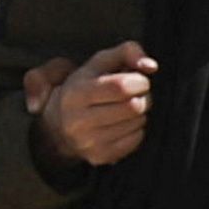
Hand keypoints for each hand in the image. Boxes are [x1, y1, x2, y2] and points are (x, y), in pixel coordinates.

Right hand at [31, 42, 156, 170]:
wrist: (58, 125)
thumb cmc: (85, 86)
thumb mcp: (99, 61)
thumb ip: (127, 51)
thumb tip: (150, 66)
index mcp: (76, 93)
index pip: (121, 87)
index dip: (139, 81)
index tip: (138, 80)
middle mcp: (78, 121)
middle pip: (133, 107)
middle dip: (143, 96)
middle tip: (136, 94)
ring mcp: (88, 142)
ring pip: (137, 123)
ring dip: (141, 113)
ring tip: (127, 107)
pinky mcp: (99, 157)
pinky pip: (136, 140)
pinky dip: (137, 129)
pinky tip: (124, 123)